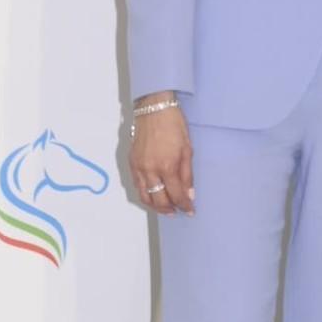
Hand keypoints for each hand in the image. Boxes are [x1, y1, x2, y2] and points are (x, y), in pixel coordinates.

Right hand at [130, 94, 194, 216]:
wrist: (154, 109)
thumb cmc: (174, 126)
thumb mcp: (188, 150)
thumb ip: (187, 175)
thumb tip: (189, 194)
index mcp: (167, 166)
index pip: (176, 195)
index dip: (184, 205)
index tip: (190, 210)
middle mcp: (150, 170)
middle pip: (158, 200)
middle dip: (169, 209)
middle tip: (177, 212)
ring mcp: (138, 167)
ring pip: (144, 195)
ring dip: (155, 205)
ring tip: (165, 208)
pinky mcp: (131, 163)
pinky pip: (137, 185)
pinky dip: (145, 194)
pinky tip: (153, 194)